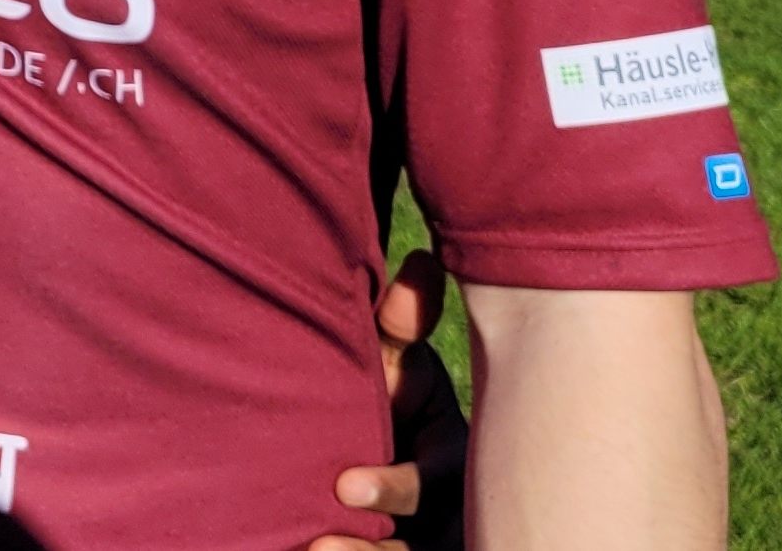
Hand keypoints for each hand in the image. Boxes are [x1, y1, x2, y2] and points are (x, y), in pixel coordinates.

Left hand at [307, 247, 464, 548]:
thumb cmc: (393, 396)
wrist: (369, 448)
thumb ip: (401, 327)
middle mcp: (455, 503)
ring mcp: (440, 533)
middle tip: (326, 536)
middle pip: (430, 529)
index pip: (438, 472)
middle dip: (382, 532)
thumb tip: (423, 259)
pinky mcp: (420, 545)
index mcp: (450, 450)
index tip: (344, 486)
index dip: (397, 483)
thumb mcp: (399, 364)